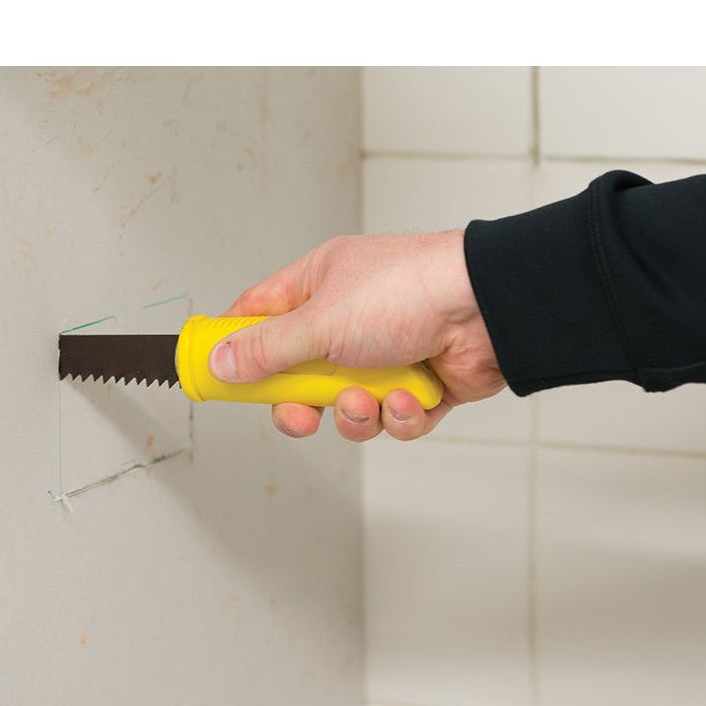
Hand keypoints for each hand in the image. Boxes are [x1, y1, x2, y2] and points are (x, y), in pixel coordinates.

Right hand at [210, 230, 505, 440]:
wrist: (487, 310)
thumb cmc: (409, 290)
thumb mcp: (320, 320)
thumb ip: (267, 349)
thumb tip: (221, 362)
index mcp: (320, 286)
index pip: (260, 317)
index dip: (237, 347)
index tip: (218, 376)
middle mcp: (350, 321)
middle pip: (300, 377)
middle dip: (300, 405)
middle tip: (301, 412)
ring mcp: (386, 355)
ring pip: (346, 407)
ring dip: (354, 413)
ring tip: (367, 398)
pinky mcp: (419, 386)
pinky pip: (391, 419)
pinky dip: (398, 416)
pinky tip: (409, 397)